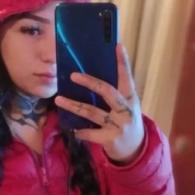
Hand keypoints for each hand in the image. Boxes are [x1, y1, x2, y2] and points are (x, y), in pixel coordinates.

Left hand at [54, 43, 144, 163]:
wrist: (135, 148)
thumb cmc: (126, 121)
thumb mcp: (127, 106)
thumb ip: (116, 93)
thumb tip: (93, 76)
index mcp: (131, 98)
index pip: (127, 77)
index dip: (123, 62)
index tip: (117, 46)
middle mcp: (126, 110)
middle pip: (107, 91)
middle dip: (90, 82)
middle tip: (73, 75)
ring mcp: (118, 125)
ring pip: (92, 112)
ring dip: (74, 106)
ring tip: (58, 99)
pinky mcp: (110, 139)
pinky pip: (90, 133)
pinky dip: (81, 131)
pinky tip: (74, 130)